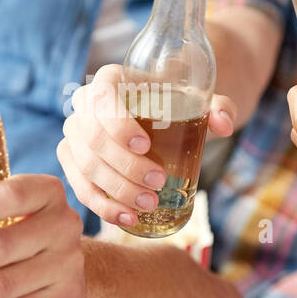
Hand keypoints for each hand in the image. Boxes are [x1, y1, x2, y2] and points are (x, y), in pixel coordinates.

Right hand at [57, 63, 235, 227]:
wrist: (157, 115)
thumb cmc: (175, 104)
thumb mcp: (198, 101)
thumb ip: (218, 106)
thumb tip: (223, 124)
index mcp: (111, 79)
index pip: (103, 97)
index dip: (118, 123)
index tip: (145, 146)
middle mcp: (85, 103)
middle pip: (92, 137)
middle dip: (124, 166)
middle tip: (158, 183)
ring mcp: (75, 133)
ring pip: (85, 165)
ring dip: (115, 189)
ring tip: (149, 204)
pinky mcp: (73, 161)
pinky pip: (79, 186)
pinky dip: (101, 206)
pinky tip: (127, 218)